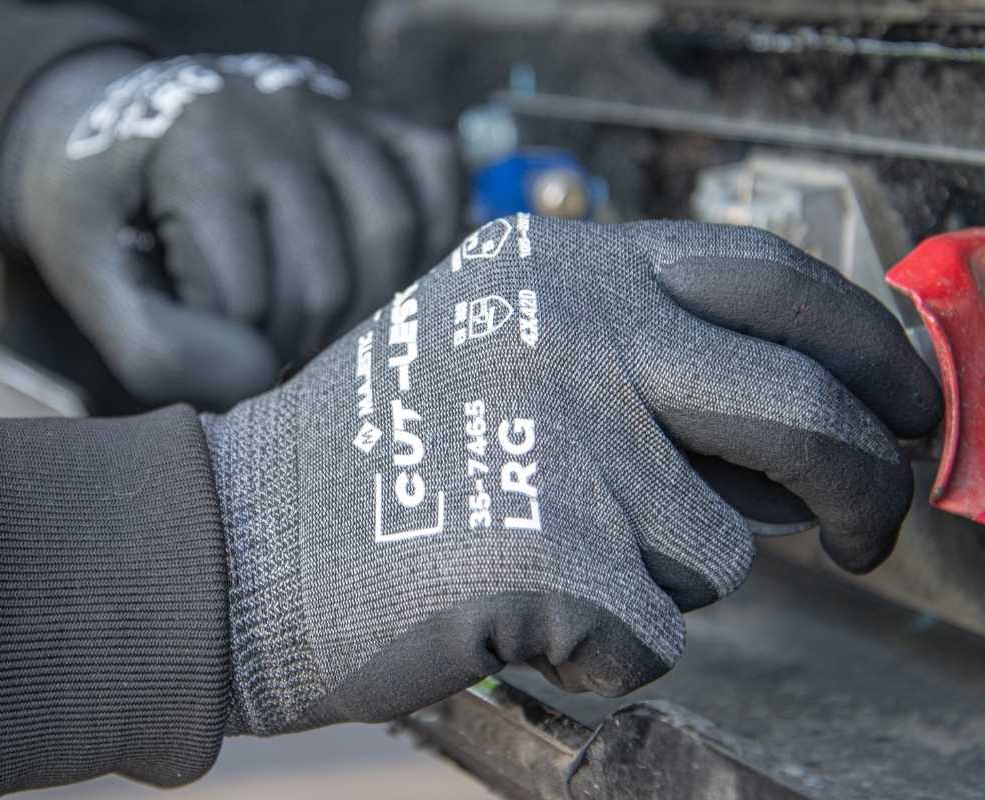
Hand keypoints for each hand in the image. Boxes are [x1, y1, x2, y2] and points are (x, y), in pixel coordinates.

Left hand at [0, 50, 460, 408]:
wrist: (138, 133)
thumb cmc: (120, 218)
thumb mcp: (95, 281)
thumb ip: (154, 346)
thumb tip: (261, 378)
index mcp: (197, 149)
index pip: (246, 298)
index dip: (234, 353)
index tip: (217, 352)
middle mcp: (278, 117)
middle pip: (326, 277)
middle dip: (301, 345)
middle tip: (278, 357)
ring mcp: (340, 115)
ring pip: (392, 234)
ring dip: (368, 311)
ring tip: (330, 330)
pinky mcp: (382, 123)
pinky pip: (439, 183)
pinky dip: (431, 242)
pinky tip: (389, 278)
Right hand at [202, 215, 940, 734]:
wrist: (236, 540)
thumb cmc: (376, 451)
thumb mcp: (502, 339)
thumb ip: (636, 347)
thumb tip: (800, 413)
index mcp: (566, 267)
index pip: (769, 276)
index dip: (865, 342)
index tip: (905, 403)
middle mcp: (574, 333)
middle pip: (801, 411)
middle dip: (859, 484)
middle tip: (861, 532)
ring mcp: (568, 442)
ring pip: (720, 550)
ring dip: (659, 570)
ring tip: (540, 551)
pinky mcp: (555, 557)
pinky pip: (656, 632)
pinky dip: (606, 643)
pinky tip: (513, 609)